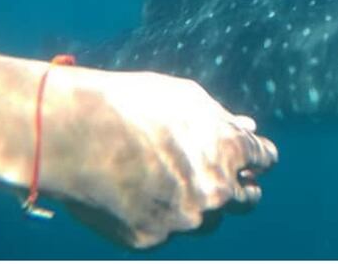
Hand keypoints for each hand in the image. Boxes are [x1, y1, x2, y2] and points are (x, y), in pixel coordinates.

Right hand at [44, 67, 277, 248]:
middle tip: (218, 178)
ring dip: (200, 207)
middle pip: (248, 199)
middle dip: (238, 188)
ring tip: (167, 183)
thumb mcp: (186, 99)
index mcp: (232, 150)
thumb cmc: (131, 106)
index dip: (254, 156)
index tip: (244, 157)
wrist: (72, 135)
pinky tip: (136, 194)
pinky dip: (159, 216)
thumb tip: (249, 127)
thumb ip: (223, 119)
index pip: (265, 159)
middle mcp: (217, 190)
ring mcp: (186, 220)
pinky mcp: (152, 239)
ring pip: (208, 221)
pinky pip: (167, 231)